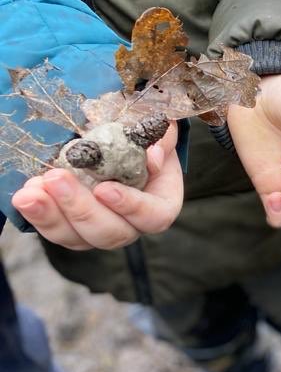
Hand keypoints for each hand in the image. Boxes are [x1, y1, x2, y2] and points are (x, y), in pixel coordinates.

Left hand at [11, 122, 182, 249]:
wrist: (115, 141)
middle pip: (111, 233)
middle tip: (57, 179)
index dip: (130, 207)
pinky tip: (28, 192)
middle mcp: (132, 224)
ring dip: (52, 215)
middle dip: (80, 209)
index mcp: (160, 204)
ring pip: (78, 238)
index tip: (104, 189)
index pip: (153, 217)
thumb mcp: (158, 133)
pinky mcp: (72, 228)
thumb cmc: (142, 139)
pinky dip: (39, 213)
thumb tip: (152, 156)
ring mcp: (100, 229)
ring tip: (31, 192)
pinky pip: (55, 230)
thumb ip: (162, 141)